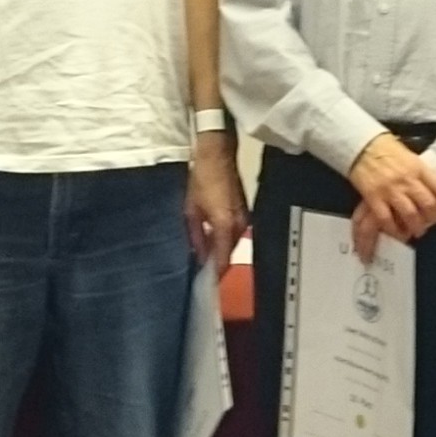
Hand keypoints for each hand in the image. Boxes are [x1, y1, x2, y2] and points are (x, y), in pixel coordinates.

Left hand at [186, 132, 247, 266]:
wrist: (217, 154)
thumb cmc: (201, 178)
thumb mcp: (191, 210)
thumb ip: (196, 236)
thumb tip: (198, 256)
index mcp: (225, 225)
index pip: (223, 260)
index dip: (214, 274)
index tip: (204, 282)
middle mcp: (239, 225)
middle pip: (229, 253)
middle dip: (216, 262)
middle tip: (200, 268)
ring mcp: (244, 218)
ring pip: (232, 244)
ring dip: (220, 250)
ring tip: (203, 254)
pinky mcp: (245, 212)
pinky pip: (235, 233)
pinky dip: (224, 239)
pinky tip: (211, 238)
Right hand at [347, 133, 435, 262]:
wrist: (363, 146)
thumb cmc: (388, 150)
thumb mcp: (411, 158)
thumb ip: (421, 174)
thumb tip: (431, 191)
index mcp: (419, 168)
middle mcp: (407, 180)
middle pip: (428, 205)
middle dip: (431, 218)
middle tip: (429, 223)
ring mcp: (390, 189)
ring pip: (410, 214)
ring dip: (415, 227)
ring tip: (415, 231)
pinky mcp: (374, 197)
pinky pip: (386, 218)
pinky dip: (394, 229)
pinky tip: (397, 232)